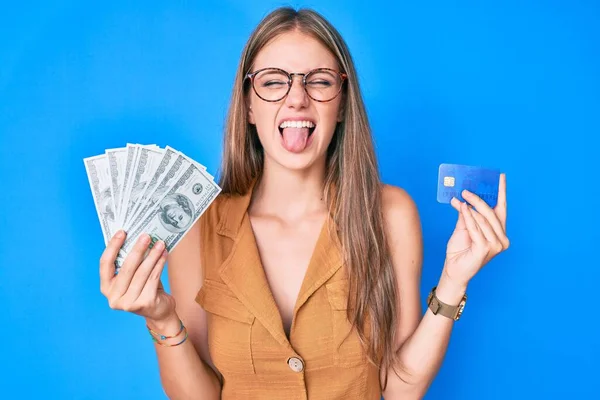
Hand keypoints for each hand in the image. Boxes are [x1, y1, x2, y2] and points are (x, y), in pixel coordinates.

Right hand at [99, 231, 175, 321]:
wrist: (159, 311)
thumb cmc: (144, 289)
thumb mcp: (133, 276)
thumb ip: (130, 262)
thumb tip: (137, 236)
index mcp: (106, 288)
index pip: (105, 264)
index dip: (113, 246)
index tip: (122, 232)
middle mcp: (114, 297)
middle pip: (126, 268)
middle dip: (137, 249)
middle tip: (146, 236)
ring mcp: (128, 303)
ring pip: (142, 273)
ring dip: (152, 255)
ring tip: (160, 243)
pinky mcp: (144, 303)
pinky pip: (153, 278)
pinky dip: (159, 264)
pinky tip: (164, 254)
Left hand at [442, 173, 509, 287]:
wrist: (453, 270)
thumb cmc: (460, 250)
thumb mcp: (464, 228)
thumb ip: (467, 215)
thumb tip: (463, 199)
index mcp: (499, 232)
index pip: (501, 209)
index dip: (501, 192)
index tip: (500, 176)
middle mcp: (501, 239)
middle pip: (491, 213)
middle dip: (479, 199)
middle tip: (466, 189)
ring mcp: (495, 245)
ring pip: (482, 220)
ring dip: (470, 207)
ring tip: (460, 197)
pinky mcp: (485, 249)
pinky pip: (475, 228)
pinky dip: (467, 217)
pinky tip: (461, 208)